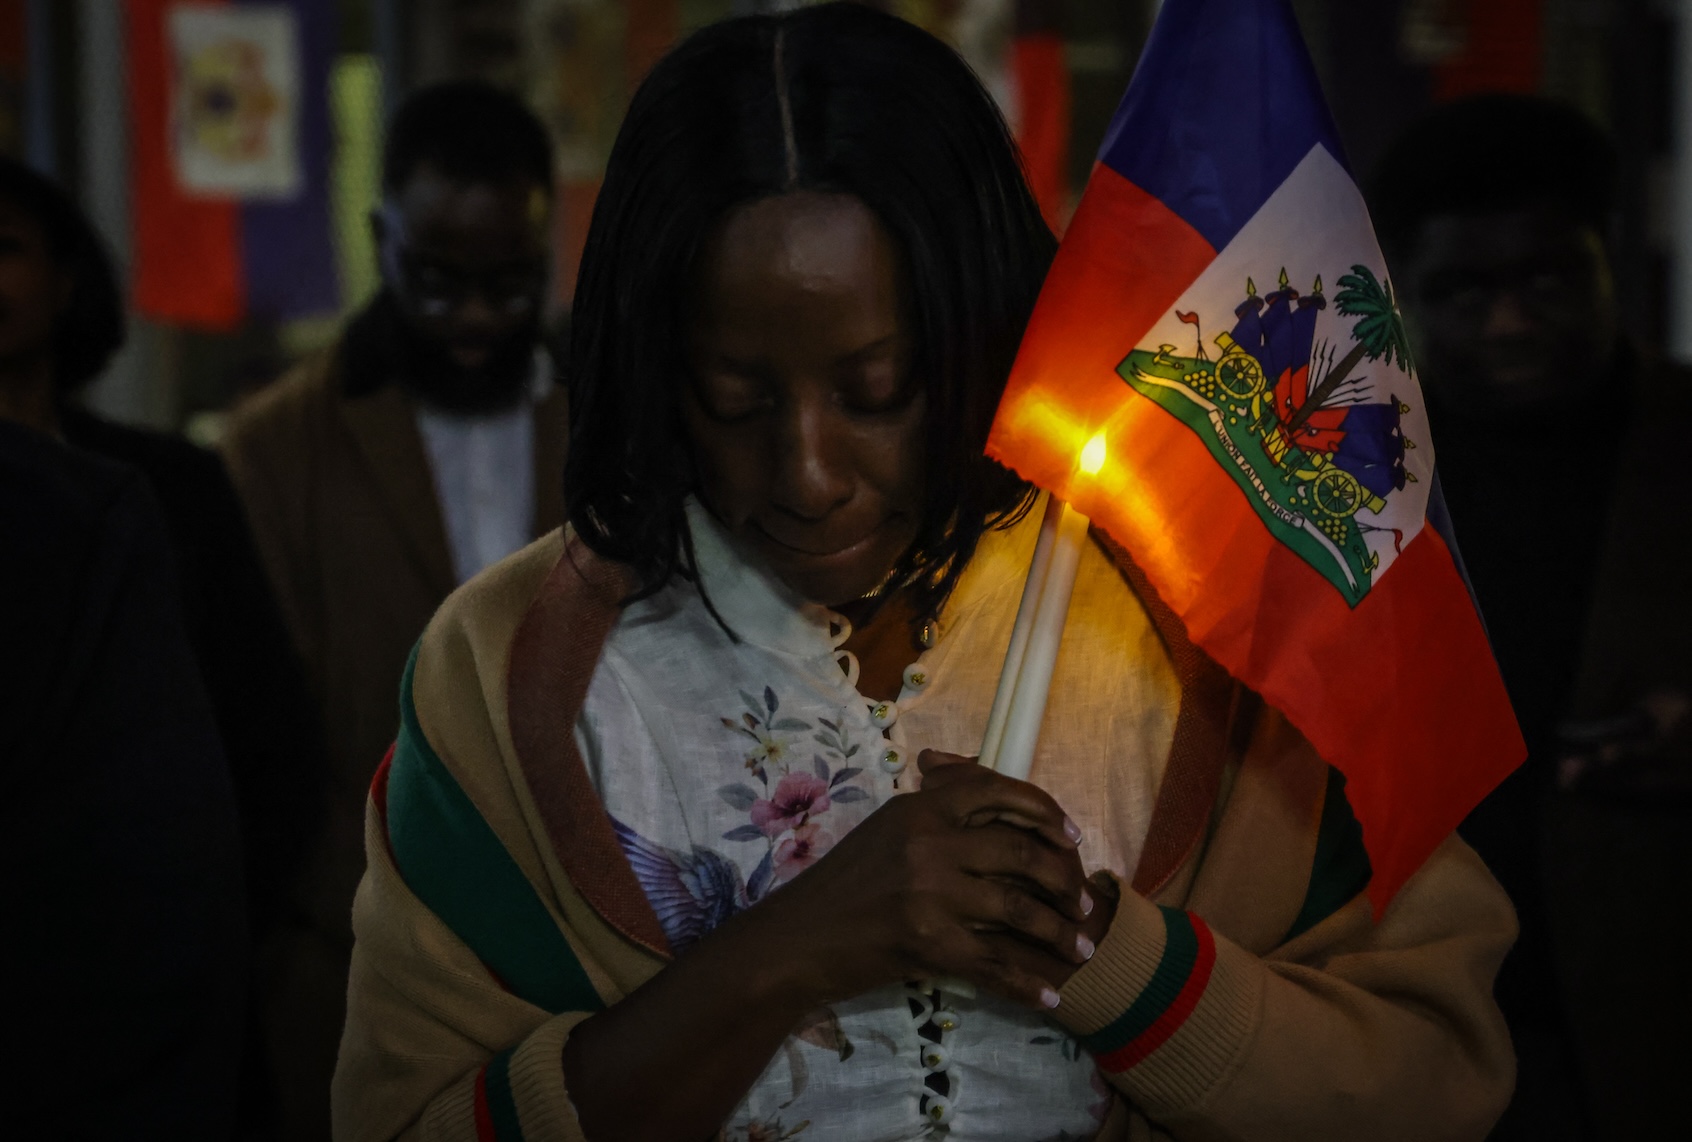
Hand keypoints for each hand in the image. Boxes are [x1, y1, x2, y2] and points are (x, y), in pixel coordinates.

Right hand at [739, 748, 1094, 1011]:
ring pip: (1018, 908)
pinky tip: (1049, 996)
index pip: (997, 792)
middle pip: (1020, 851)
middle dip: (1063, 879)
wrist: (795, 941)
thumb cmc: (841, 885)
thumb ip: (932, 804)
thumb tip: (972, 772)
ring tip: (1081, 950)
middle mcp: (928, 842)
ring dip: (1058, 933)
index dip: (1045, 812)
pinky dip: (1027, 983)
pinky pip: (994, 964)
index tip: (1074, 838)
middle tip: (1083, 902)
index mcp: (918, 807)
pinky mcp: (927, 943)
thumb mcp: (885, 827)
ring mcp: (929, 893)